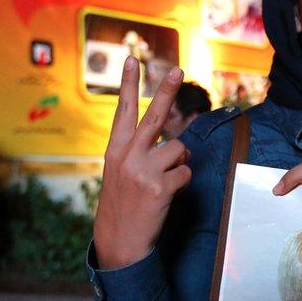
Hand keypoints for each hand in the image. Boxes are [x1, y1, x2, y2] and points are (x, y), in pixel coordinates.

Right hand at [94, 57, 190, 269]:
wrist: (120, 241)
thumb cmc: (125, 205)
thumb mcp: (122, 174)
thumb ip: (142, 153)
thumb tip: (178, 144)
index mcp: (115, 151)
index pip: (123, 111)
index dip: (128, 85)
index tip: (132, 59)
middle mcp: (127, 156)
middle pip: (154, 117)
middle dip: (166, 91)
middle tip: (177, 69)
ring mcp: (143, 171)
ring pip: (180, 151)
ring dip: (178, 165)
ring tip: (161, 182)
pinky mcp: (159, 187)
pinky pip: (186, 174)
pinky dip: (183, 184)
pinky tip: (166, 196)